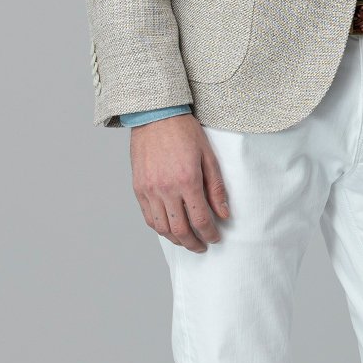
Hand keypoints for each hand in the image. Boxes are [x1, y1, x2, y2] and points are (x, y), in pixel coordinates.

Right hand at [130, 113, 229, 250]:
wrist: (156, 116)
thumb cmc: (184, 132)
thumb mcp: (208, 157)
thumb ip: (216, 188)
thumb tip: (224, 213)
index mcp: (187, 181)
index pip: (201, 220)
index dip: (210, 234)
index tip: (215, 238)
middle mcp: (166, 189)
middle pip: (180, 229)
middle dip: (193, 243)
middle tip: (202, 246)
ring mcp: (149, 190)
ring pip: (162, 228)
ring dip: (176, 239)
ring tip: (187, 240)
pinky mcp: (138, 188)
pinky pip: (148, 217)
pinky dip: (160, 228)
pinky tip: (169, 228)